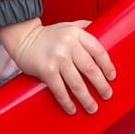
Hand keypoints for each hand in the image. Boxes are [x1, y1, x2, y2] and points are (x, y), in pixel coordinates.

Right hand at [0, 18, 115, 114]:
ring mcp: (58, 57)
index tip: (112, 77)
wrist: (22, 37)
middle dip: (101, 85)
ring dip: (86, 98)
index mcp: (77, 33)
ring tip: (92, 107)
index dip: (107, 66)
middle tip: (107, 95)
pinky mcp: (47, 70)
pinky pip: (60, 90)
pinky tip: (72, 108)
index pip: (98, 51)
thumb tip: (103, 29)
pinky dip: (67, 102)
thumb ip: (84, 27)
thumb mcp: (68, 25)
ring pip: (77, 83)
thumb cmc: (47, 34)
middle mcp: (69, 44)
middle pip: (90, 69)